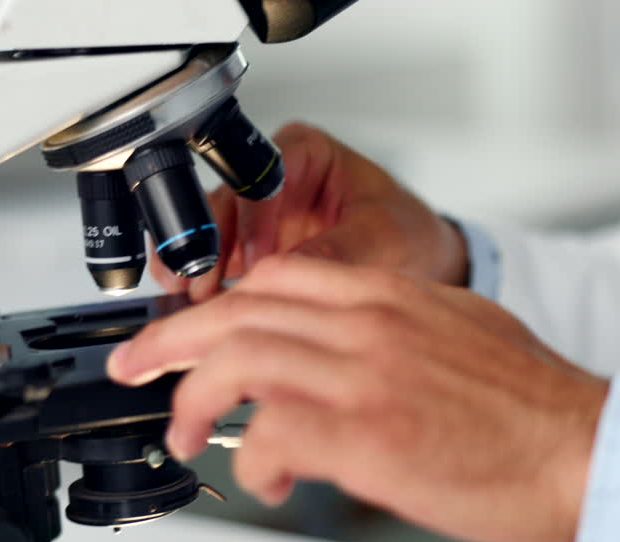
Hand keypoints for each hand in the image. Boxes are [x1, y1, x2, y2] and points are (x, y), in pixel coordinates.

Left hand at [115, 255, 607, 541]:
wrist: (592, 449)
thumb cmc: (540, 408)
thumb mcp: (466, 332)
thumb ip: (400, 329)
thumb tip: (355, 355)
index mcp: (396, 295)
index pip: (278, 277)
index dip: (218, 304)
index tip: (192, 332)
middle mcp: (375, 324)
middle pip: (238, 311)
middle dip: (169, 342)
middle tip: (139, 370)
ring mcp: (369, 376)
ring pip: (237, 362)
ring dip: (189, 401)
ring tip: (180, 434)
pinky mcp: (371, 438)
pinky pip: (271, 436)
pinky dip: (251, 460)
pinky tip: (265, 480)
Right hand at [156, 123, 468, 301]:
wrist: (420, 265)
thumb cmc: (409, 235)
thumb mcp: (382, 239)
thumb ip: (336, 249)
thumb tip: (292, 270)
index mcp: (305, 152)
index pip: (260, 177)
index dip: (253, 220)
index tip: (257, 260)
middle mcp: (273, 177)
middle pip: (223, 204)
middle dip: (209, 248)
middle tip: (204, 287)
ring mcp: (258, 215)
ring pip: (211, 235)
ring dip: (201, 270)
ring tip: (199, 304)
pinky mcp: (252, 251)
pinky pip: (218, 264)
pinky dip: (211, 288)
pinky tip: (207, 311)